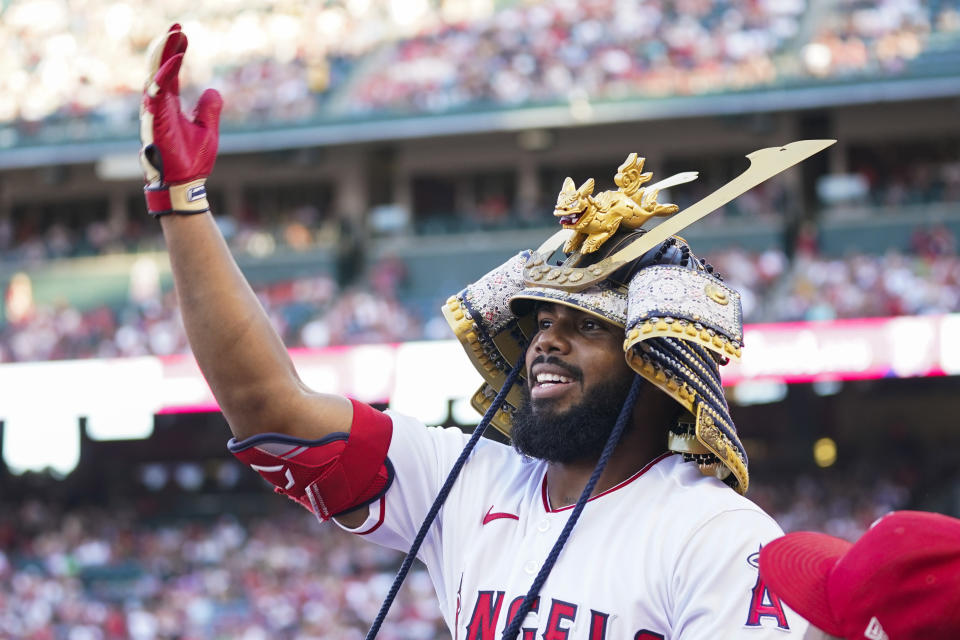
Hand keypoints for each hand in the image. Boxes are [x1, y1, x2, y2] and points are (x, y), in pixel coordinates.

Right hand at [140, 24, 222, 216]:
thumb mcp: (207, 130)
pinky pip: (158, 92)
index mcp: (168, 106)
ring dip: (163, 54)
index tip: (182, 33)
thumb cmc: (192, 162)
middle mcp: (158, 106)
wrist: (186, 185)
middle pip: (157, 68)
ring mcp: (154, 113)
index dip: (173, 51)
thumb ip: (208, 110)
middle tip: (176, 26)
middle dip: (165, 45)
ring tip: (173, 34)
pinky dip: (165, 74)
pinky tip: (175, 58)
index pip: (168, 72)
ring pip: (153, 75)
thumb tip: (211, 90)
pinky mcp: (156, 121)